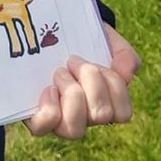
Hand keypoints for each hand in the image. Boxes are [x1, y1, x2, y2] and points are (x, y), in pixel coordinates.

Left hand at [24, 24, 139, 139]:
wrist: (48, 31)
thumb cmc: (81, 40)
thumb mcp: (108, 41)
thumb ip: (125, 56)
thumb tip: (126, 75)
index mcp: (104, 103)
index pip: (122, 113)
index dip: (114, 86)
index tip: (99, 62)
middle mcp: (84, 117)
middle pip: (100, 116)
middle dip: (91, 80)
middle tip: (73, 59)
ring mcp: (59, 120)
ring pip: (74, 129)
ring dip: (71, 93)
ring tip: (60, 71)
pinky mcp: (33, 117)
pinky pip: (43, 127)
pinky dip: (49, 108)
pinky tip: (48, 88)